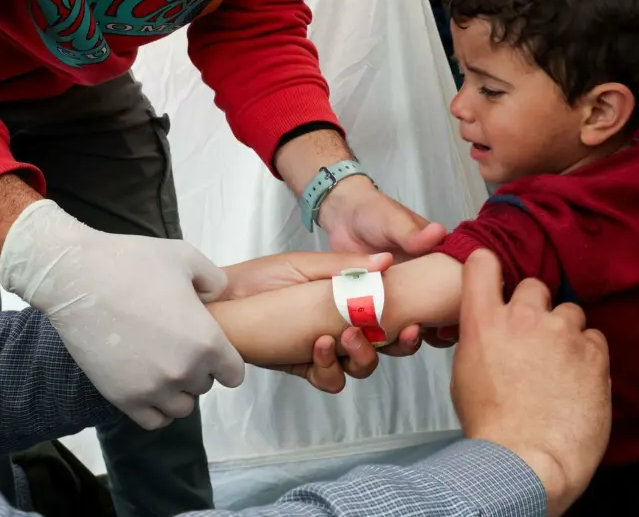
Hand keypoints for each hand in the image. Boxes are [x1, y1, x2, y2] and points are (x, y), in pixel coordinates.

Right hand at [0, 199, 244, 430]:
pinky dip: (156, 408)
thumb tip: (217, 298)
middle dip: (197, 368)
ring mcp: (153, 389)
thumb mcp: (185, 257)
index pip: (234, 374)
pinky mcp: (123, 398)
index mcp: (206, 341)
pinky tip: (148, 384)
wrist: (77, 278)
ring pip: (181, 408)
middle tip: (176, 344)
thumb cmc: (133, 262)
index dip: (225, 360)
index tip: (210, 346)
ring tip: (161, 366)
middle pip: (205, 386)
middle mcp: (184, 372)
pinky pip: (153, 421)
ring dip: (177, 391)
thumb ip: (213, 280)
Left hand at [221, 250, 399, 391]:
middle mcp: (343, 327)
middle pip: (386, 347)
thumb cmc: (262, 277)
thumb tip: (387, 259)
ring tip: (346, 336)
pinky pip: (329, 379)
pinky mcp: (305, 367)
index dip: (411, 325)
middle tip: (396, 334)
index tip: (416, 323)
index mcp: (350, 300)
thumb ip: (346, 267)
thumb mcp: (306, 265)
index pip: (392, 315)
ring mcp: (325, 349)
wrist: (222, 299)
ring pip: (360, 367)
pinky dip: (329, 367)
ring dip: (362, 356)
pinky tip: (318, 346)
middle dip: (396, 345)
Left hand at [317, 175, 446, 355]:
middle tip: (434, 333)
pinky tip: (381, 338)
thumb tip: (437, 232)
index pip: (458, 292)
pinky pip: (385, 326)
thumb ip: (411, 232)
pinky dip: (384, 335)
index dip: (460, 310)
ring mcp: (400, 297)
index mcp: (435, 264)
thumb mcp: (393, 220)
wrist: (341, 216)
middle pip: (439, 316)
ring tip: (409, 334)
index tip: (456, 321)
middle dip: (440, 330)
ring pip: (413, 326)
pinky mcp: (377, 305)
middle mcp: (422, 284)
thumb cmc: (374, 212)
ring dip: (412, 336)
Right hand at [452, 250, 611, 516]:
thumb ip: (480, 337)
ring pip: (569, 311)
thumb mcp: (465, 371)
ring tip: (558, 362)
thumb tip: (491, 329)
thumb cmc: (493, 424)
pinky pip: (594, 337)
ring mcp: (560, 333)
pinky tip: (576, 377)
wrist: (527, 458)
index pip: (483, 264)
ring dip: (564, 330)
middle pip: (533, 286)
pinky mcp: (593, 353)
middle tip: (532, 337)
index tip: (495, 278)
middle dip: (534, 307)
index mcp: (483, 321)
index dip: (489, 268)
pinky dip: (587, 352)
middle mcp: (522, 318)